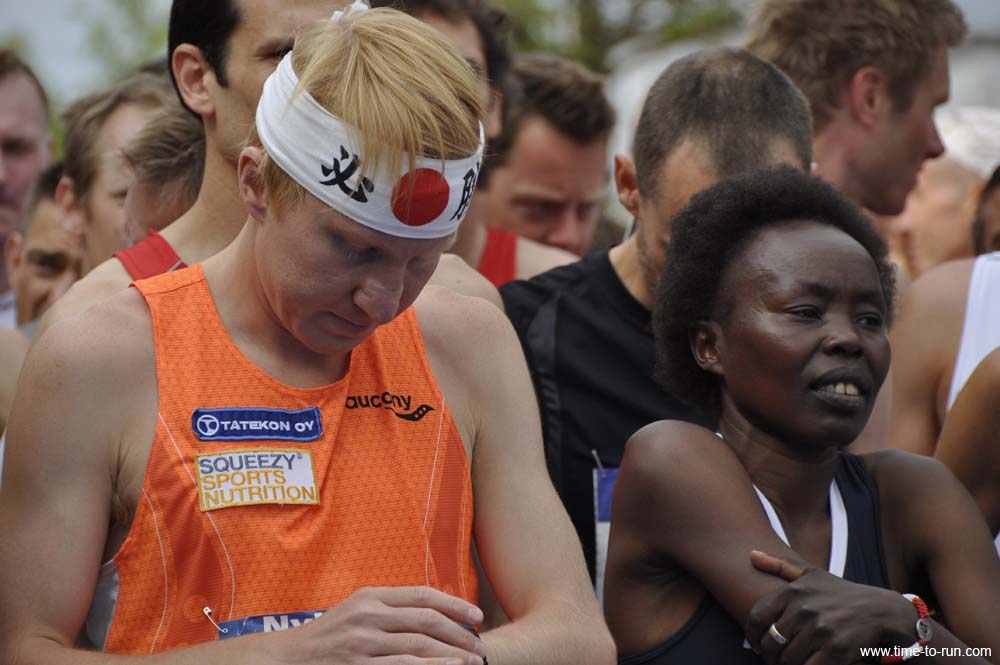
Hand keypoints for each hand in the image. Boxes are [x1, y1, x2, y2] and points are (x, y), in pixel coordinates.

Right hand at [275, 586, 487, 664]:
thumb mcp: (356, 610)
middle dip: (460, 632)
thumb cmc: (328, 636)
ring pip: (419, 645)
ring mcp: (363, 643)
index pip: (422, 595)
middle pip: (426, 619)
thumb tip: (432, 609)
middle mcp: (368, 615)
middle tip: (480, 644)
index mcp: (370, 596)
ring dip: (452, 653)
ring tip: (473, 661)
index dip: (455, 604)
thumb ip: (389, 607)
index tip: (477, 615)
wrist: (287, 659)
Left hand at [745, 551, 915, 664]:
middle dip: (772, 655)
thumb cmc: (841, 594)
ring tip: (793, 661)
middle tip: (778, 658)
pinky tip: (810, 664)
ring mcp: (821, 630)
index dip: (752, 636)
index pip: (757, 617)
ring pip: (787, 660)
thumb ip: (779, 566)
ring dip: (788, 664)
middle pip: (771, 643)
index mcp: (794, 592)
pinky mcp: (837, 650)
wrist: (882, 610)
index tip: (757, 645)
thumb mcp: (812, 574)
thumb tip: (751, 554)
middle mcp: (805, 609)